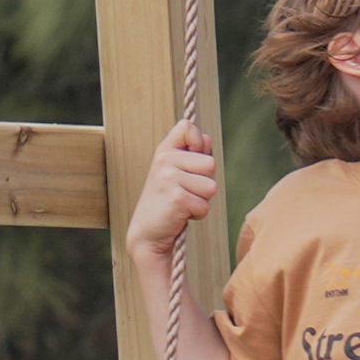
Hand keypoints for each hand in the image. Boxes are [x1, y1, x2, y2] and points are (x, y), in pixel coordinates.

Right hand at [123, 123, 218, 268]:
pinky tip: (180, 214)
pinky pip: (205, 206)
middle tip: (185, 191)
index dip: (198, 143)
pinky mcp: (176, 199)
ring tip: (183, 203)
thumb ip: (192, 153)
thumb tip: (206, 138)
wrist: (147, 232)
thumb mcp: (175, 171)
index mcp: (164, 151)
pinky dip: (197, 214)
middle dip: (204, 182)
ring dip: (202, 200)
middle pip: (210, 163)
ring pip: (211, 187)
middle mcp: (164, 161)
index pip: (187, 127)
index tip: (190, 162)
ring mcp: (169, 179)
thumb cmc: (165, 200)